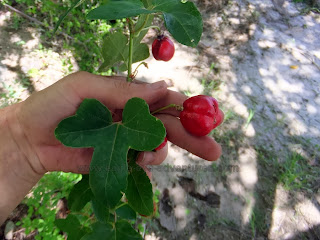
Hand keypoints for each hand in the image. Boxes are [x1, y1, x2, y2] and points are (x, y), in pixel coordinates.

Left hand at [10, 71, 221, 176]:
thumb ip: (123, 89)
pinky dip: (147, 163)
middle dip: (192, 137)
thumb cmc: (55, 104)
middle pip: (168, 125)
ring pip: (158, 145)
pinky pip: (141, 162)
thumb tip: (162, 88)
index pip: (163, 100)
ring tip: (151, 156)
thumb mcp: (86, 86)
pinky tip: (142, 162)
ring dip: (162, 151)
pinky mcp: (118, 158)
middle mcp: (131, 117)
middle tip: (213, 150)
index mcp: (127, 96)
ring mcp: (126, 139)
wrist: (30, 138)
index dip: (186, 108)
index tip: (207, 116)